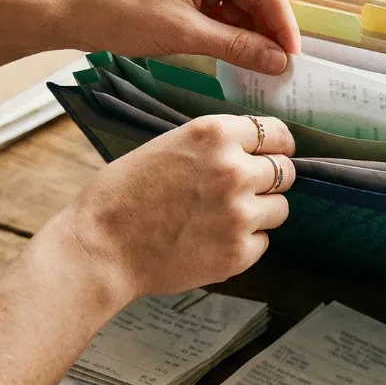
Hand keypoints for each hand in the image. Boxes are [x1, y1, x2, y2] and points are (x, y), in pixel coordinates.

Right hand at [37, 114, 297, 311]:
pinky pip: (263, 241)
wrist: (100, 248)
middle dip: (270, 178)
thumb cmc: (121, 195)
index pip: (276, 133)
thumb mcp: (167, 146)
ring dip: (261, 211)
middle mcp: (234, 170)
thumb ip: (212, 146)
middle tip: (246, 189)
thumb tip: (249, 150)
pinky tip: (214, 240)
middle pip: (285, 170)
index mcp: (214, 135)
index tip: (274, 152)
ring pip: (280, 207)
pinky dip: (246, 242)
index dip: (276, 145)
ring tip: (226, 217)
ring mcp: (240, 213)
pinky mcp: (239, 252)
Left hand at [55, 0, 300, 74]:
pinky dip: (229, 33)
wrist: (66, 11)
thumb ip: (237, 47)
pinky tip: (239, 56)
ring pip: (238, 5)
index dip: (283, 24)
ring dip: (250, 35)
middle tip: (282, 67)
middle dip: (268, 30)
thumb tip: (279, 62)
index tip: (294, 57)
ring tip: (263, 67)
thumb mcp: (184, 33)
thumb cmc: (119, 12)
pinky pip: (219, 10)